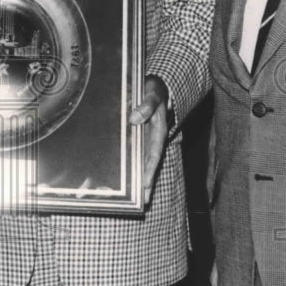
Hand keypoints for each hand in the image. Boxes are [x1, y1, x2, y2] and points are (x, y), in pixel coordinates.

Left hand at [129, 75, 169, 203]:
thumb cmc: (153, 89)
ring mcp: (146, 139)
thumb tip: (134, 119)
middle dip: (147, 181)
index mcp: (158, 129)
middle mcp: (152, 138)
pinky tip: (127, 179)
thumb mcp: (152, 93)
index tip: (146, 182)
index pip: (154, 153)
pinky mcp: (138, 137)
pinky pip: (135, 154)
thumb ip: (146, 105)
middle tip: (143, 200)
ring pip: (143, 162)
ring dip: (141, 179)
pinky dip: (133, 166)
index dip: (150, 168)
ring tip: (137, 199)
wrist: (154, 85)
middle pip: (149, 163)